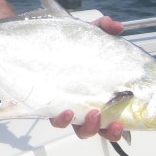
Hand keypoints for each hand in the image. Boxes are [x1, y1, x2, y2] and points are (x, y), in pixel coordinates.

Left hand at [50, 14, 124, 140]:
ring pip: (75, 127)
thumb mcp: (88, 32)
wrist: (34, 38)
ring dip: (85, 127)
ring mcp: (63, 103)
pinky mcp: (45, 102)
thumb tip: (116, 26)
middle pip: (94, 128)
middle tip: (108, 123)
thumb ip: (103, 28)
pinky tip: (64, 111)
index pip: (109, 116)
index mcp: (94, 92)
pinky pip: (52, 118)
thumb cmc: (66, 41)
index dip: (116, 127)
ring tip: (90, 115)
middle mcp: (80, 102)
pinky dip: (61, 118)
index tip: (121, 123)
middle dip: (103, 129)